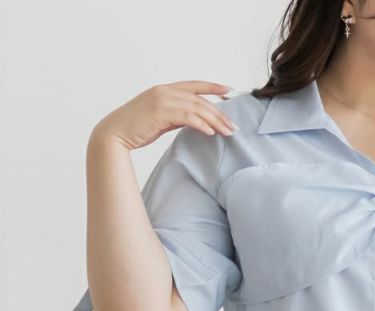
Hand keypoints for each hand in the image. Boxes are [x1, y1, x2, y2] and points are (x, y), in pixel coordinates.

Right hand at [89, 80, 237, 151]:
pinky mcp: (160, 112)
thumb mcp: (160, 119)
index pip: (194, 85)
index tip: (230, 91)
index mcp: (164, 90)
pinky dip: (201, 124)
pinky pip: (187, 117)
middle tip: (233, 127)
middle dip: (219, 113)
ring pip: (196, 108)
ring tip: (227, 132)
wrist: (114, 134)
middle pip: (200, 99)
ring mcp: (162, 100)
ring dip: (215, 121)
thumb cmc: (136, 129)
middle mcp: (164, 91)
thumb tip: (195, 121)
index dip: (213, 86)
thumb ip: (176, 116)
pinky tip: (211, 133)